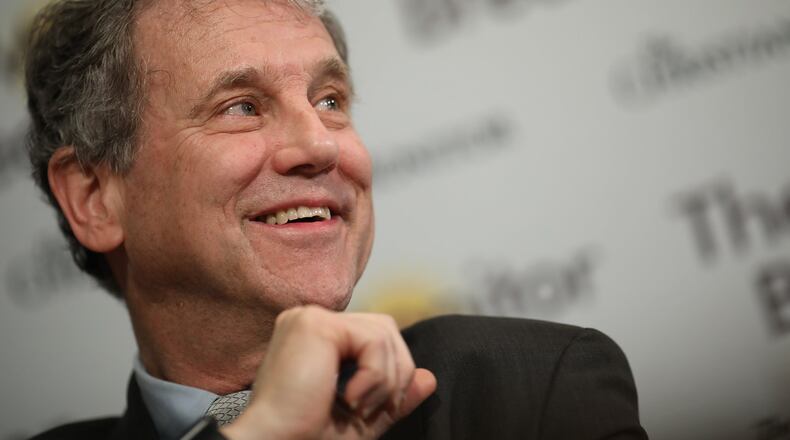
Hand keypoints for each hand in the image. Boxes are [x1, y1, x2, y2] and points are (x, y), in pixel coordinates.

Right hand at [220, 305, 436, 439]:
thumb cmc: (306, 437)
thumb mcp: (362, 417)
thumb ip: (394, 394)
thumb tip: (430, 379)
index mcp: (315, 339)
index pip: (374, 335)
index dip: (391, 371)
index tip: (377, 410)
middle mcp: (310, 322)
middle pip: (384, 328)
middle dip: (396, 372)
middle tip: (373, 409)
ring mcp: (310, 319)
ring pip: (384, 333)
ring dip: (385, 379)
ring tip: (357, 406)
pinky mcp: (315, 324)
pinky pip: (373, 339)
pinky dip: (376, 375)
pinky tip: (350, 398)